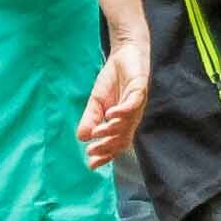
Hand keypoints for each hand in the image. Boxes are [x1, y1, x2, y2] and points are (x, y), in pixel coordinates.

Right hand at [80, 42, 150, 169]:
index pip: (116, 145)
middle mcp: (131, 118)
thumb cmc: (112, 82)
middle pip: (122, 138)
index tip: (91, 164)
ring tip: (97, 133)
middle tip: (92, 151)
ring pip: (127, 123)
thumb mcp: (96, 102)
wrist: (124, 56)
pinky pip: (133, 103)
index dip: (105, 156)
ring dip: (112, 130)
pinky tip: (110, 114)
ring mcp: (137, 105)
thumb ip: (90, 119)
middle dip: (107, 147)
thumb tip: (81, 137)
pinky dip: (123, 111)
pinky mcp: (140, 89)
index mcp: (122, 124)